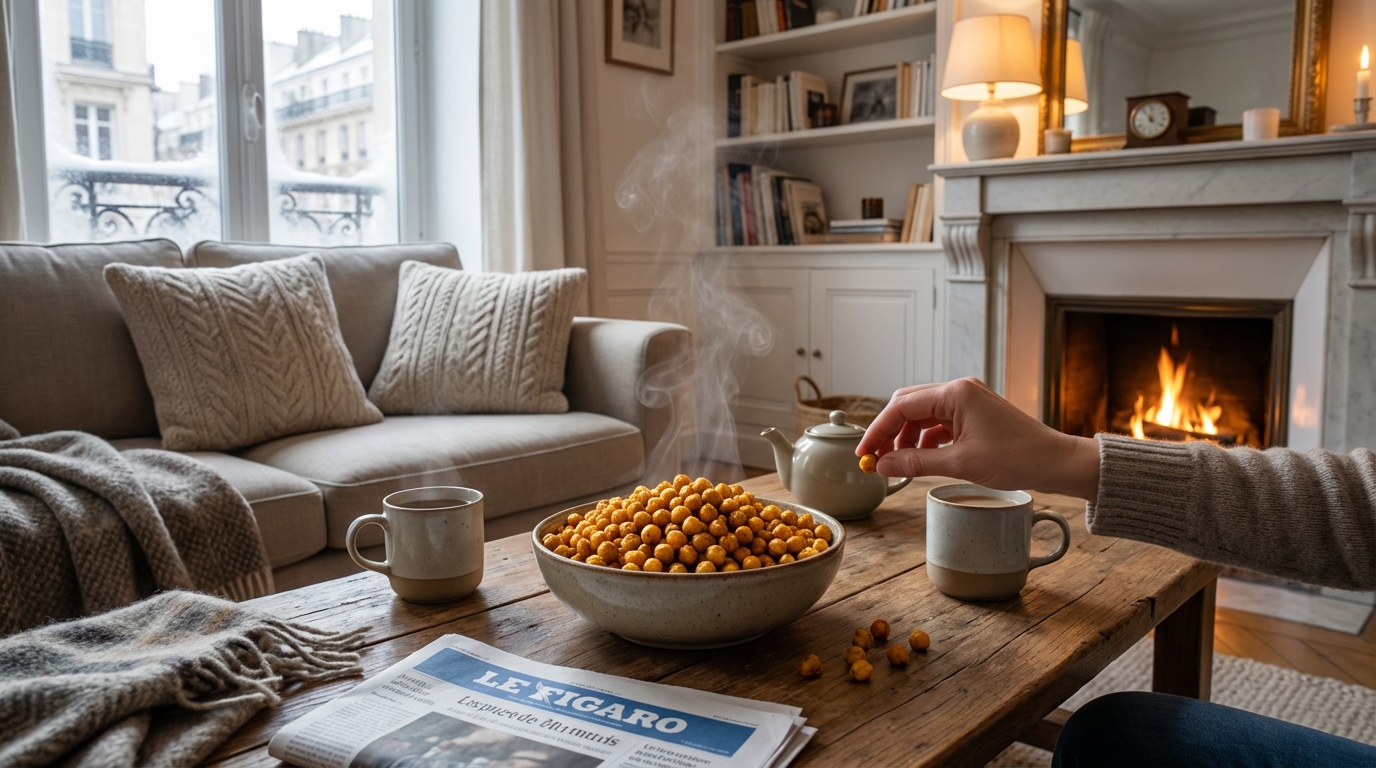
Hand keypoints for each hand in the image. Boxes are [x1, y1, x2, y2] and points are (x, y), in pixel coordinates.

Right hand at [855, 378, 1100, 499]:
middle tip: (875, 458)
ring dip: (906, 437)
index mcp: (956, 393)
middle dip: (889, 431)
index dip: (878, 430)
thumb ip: (916, 462)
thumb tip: (883, 465)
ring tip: (897, 462)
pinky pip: (938, 422)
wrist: (1055, 462)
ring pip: (922, 414)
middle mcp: (959, 389)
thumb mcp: (959, 463)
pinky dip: (925, 439)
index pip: (901, 406)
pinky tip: (920, 457)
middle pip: (908, 404)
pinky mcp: (974, 413)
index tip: (863, 452)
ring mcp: (967, 400)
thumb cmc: (1016, 458)